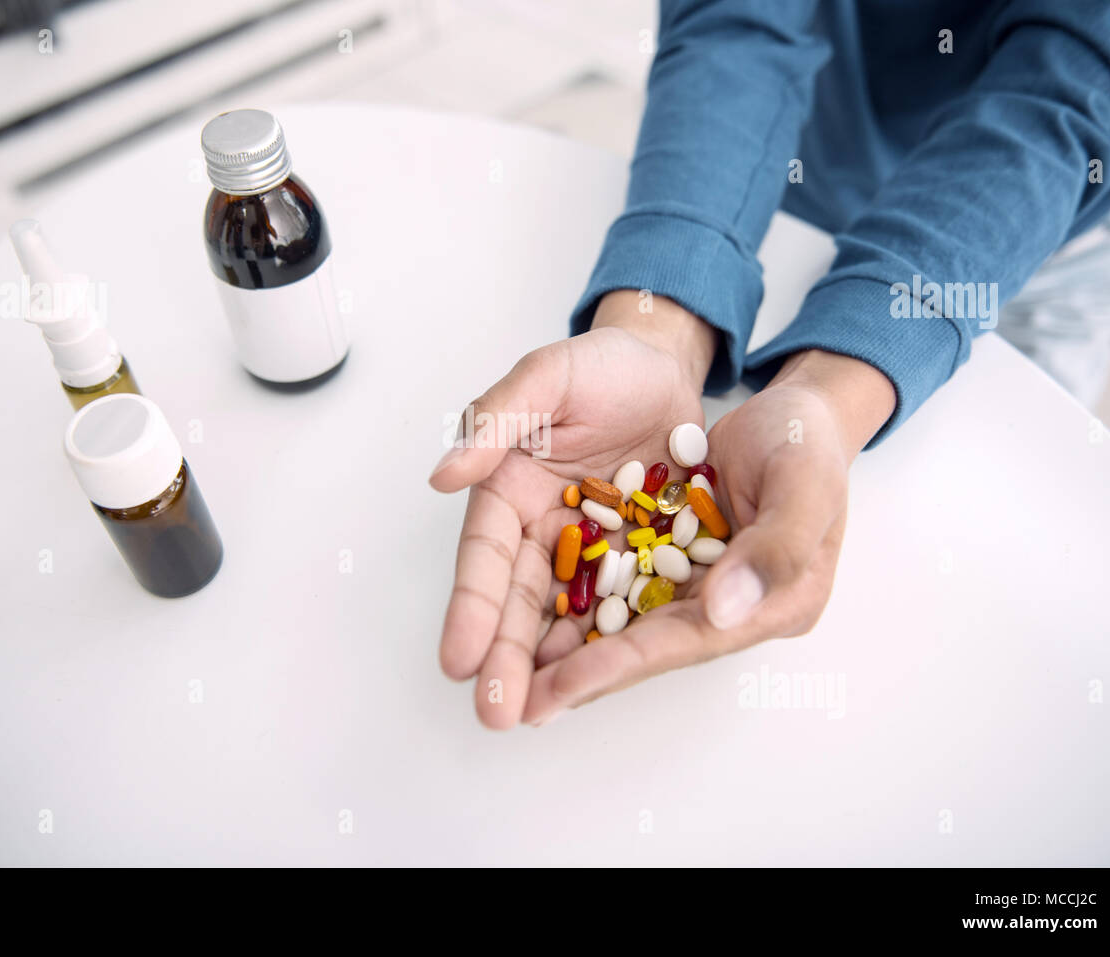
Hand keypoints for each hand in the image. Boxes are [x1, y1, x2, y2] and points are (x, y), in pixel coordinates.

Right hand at [429, 291, 715, 728]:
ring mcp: (593, 551)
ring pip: (569, 617)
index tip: (456, 658)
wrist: (664, 368)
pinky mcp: (640, 559)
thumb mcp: (546, 376)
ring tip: (539, 714)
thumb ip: (498, 418)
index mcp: (509, 491)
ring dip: (554, 667)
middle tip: (494, 711)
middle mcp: (545, 530)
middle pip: (521, 602)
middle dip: (505, 657)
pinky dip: (613, 644)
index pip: (485, 558)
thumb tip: (445, 473)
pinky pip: (628, 606)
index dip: (471, 608)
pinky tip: (602, 683)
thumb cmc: (600, 366)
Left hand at [520, 348, 895, 724]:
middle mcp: (732, 609)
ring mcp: (698, 588)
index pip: (684, 643)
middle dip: (576, 678)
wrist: (795, 413)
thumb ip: (774, 548)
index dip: (618, 667)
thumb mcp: (804, 482)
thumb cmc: (808, 443)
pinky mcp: (668, 561)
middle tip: (507, 709)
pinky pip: (615, 588)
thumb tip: (720, 613)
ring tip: (503, 679)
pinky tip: (526, 620)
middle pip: (645, 648)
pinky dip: (573, 604)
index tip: (556, 689)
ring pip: (622, 624)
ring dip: (564, 651)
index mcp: (777, 605)